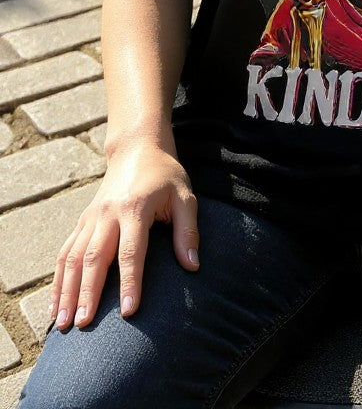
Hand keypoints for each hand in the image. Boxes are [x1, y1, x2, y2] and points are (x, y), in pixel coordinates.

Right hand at [49, 140, 198, 329]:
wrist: (136, 148)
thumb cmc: (165, 175)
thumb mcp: (185, 196)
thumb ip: (187, 230)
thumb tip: (193, 266)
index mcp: (134, 208)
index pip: (131, 251)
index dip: (131, 282)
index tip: (130, 311)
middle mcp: (107, 214)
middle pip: (94, 258)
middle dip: (88, 294)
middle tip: (85, 325)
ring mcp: (90, 217)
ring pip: (72, 258)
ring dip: (66, 292)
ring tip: (64, 325)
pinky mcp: (82, 220)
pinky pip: (64, 252)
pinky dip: (57, 280)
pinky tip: (55, 305)